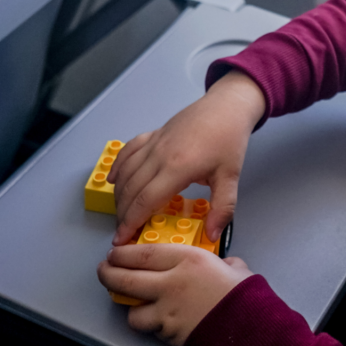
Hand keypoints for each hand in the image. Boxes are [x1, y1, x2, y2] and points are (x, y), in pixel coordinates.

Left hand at [97, 244, 253, 345]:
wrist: (247, 326)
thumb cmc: (243, 295)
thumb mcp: (233, 267)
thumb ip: (221, 262)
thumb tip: (223, 264)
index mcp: (188, 260)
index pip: (143, 253)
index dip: (123, 252)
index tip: (116, 251)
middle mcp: (172, 282)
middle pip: (127, 278)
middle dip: (109, 274)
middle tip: (105, 270)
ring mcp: (166, 310)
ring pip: (132, 309)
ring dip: (129, 305)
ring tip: (132, 301)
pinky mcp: (167, 332)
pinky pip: (149, 327)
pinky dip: (149, 323)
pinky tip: (154, 319)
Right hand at [108, 71, 265, 244]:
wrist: (228, 106)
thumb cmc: (230, 140)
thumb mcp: (231, 176)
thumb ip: (222, 208)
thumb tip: (212, 236)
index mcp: (177, 168)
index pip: (145, 201)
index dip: (130, 223)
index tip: (121, 240)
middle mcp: (159, 155)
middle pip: (131, 189)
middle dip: (122, 214)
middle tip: (122, 232)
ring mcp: (154, 142)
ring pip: (127, 172)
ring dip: (119, 194)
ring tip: (120, 213)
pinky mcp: (154, 133)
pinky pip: (128, 151)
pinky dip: (118, 166)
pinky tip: (114, 180)